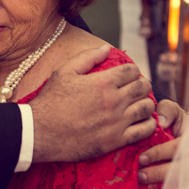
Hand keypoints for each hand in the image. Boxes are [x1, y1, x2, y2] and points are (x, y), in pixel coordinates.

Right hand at [30, 45, 154, 163]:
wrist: (41, 132)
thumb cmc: (50, 101)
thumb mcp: (64, 71)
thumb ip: (88, 57)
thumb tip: (107, 48)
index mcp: (103, 82)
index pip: (132, 70)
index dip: (132, 70)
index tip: (127, 76)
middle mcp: (114, 100)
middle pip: (143, 87)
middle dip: (142, 84)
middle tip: (135, 89)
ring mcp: (117, 122)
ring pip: (147, 108)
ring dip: (146, 103)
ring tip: (139, 104)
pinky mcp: (115, 140)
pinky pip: (144, 130)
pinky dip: (148, 124)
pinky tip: (141, 122)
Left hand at [137, 99, 186, 184]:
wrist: (181, 135)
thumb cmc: (173, 123)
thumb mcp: (172, 112)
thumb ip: (167, 110)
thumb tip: (161, 122)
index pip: (178, 147)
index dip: (160, 153)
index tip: (141, 158)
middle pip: (183, 168)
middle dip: (160, 172)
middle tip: (141, 174)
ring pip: (187, 184)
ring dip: (169, 188)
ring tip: (150, 188)